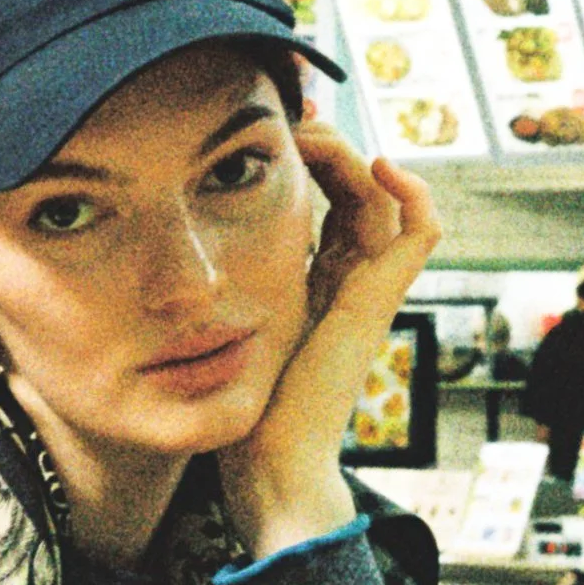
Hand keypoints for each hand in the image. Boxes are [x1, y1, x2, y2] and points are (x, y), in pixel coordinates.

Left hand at [217, 123, 441, 559]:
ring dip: (355, 156)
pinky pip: (420, 233)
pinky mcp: (379, 300)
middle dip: (329, 148)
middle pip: (358, 194)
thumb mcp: (215, 329)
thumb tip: (163, 260)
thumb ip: (206, 296)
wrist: (266, 463)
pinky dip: (413, 193)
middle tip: (293, 120)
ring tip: (316, 135)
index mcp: (312, 289)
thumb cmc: (235, 409)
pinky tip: (377, 163)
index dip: (310, 163)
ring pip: (387, 201)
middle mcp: (346, 285)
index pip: (328, 206)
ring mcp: (369, 291)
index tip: (270, 134)